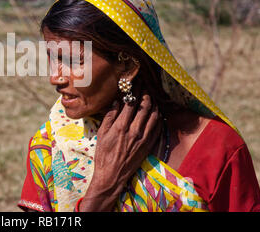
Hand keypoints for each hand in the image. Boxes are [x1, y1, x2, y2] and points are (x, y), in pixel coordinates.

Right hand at [79, 80, 161, 210]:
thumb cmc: (103, 154)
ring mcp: (144, 139)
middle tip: (145, 86)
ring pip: (154, 116)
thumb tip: (117, 102)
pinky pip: (158, 128)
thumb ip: (110, 116)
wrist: (112, 175)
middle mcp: (135, 131)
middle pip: (145, 107)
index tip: (135, 82)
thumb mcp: (101, 134)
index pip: (131, 103)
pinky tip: (156, 112)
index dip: (134, 91)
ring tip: (151, 96)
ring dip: (154, 104)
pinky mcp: (149, 145)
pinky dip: (158, 117)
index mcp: (121, 127)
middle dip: (146, 94)